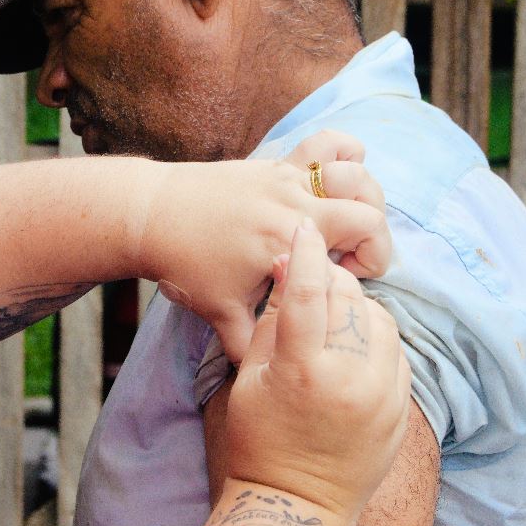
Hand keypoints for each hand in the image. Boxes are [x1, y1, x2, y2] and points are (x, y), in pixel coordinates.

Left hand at [139, 131, 390, 361]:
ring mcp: (286, 178)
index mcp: (292, 241)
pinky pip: (323, 143)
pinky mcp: (274, 163)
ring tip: (345, 219)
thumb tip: (270, 381)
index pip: (367, 238)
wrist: (151, 215)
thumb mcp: (221, 313)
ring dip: (363, 194)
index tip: (345, 279)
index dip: (371, 263)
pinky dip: (343, 152)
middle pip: (370, 205)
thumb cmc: (186, 264)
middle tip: (348, 256)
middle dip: (375, 234)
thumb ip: (251, 346)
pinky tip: (339, 174)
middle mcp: (295, 203)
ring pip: (353, 170)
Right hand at [224, 218, 411, 518]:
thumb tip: (293, 271)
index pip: (311, 294)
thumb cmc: (261, 441)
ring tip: (332, 321)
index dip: (307, 255)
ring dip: (357, 309)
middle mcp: (351, 380)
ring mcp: (383, 396)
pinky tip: (352, 348)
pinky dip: (375, 339)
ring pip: (379, 319)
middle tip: (313, 282)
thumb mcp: (251, 378)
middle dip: (331, 282)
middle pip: (349, 300)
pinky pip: (395, 350)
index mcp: (304, 371)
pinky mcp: (401, 407)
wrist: (300, 505)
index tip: (304, 230)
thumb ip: (274, 322)